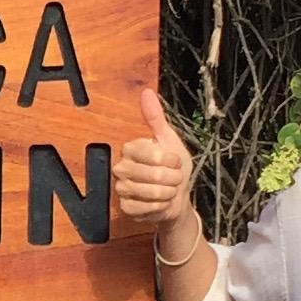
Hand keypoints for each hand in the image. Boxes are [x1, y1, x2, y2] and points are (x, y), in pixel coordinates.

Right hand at [114, 84, 199, 242]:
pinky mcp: (125, 207)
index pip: (151, 153)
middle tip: (173, 178)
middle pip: (153, 175)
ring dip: (167, 193)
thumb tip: (146, 92)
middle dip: (172, 179)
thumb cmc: (174, 168)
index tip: (174, 161)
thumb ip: (156, 117)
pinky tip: (160, 203)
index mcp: (131, 149)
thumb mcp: (169, 140)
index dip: (169, 160)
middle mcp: (122, 167)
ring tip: (168, 190)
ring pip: (150, 193)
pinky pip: (145, 208)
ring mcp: (122, 189)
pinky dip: (159, 207)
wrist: (178, 197)